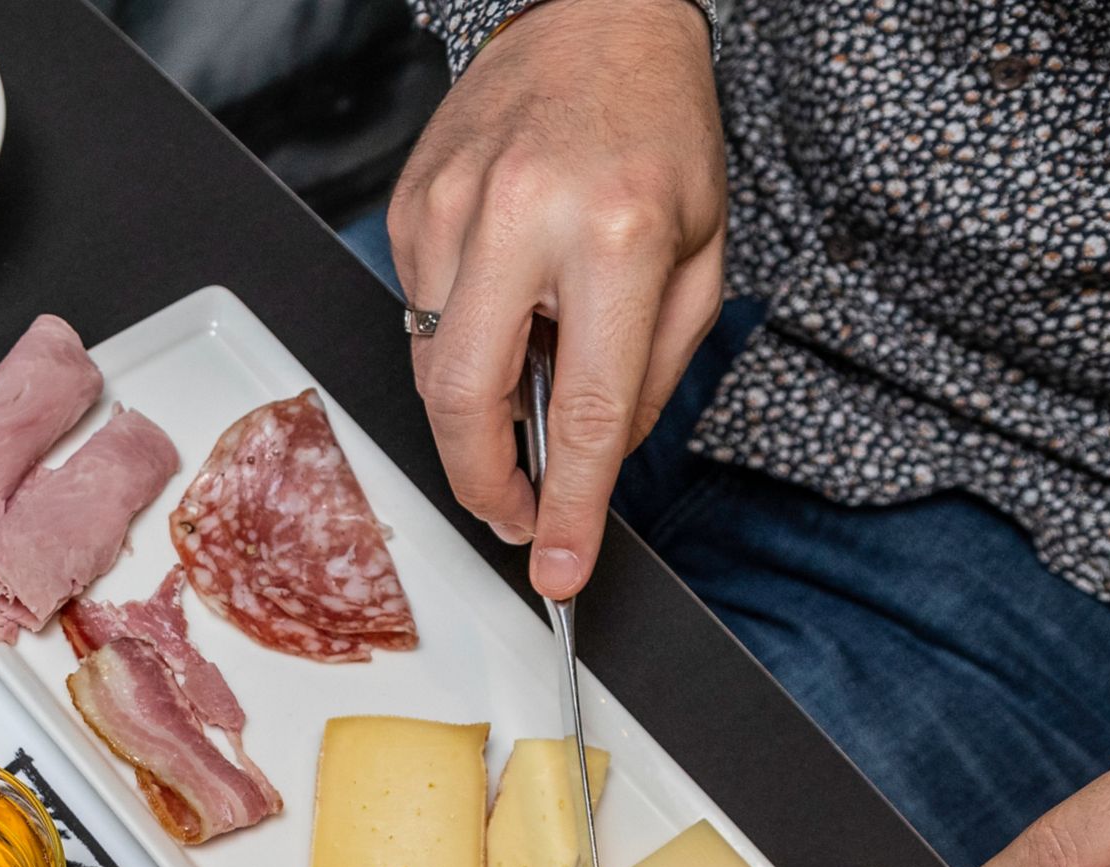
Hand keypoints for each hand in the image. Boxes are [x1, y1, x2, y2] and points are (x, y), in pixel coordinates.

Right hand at [386, 0, 725, 597]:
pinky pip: (419, 312)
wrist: (596, 18)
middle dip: (484, 481)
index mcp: (618, 236)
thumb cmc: (658, 131)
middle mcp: (524, 219)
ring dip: (477, 399)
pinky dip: (457, 332)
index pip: (582, 412)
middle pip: (467, 402)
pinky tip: (502, 292)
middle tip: (514, 511)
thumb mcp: (700, 254)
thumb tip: (591, 462)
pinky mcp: (409, 205)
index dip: (565, 507)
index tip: (556, 568)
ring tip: (531, 360)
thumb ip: (651, 370)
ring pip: (434, 366)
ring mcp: (451, 210)